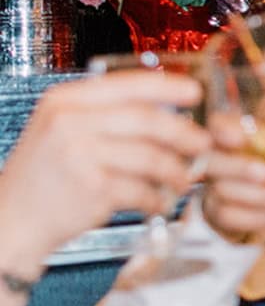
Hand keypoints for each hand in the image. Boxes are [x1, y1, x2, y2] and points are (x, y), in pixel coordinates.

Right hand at [0, 71, 212, 267]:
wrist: (11, 220)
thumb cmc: (45, 175)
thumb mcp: (62, 130)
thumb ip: (104, 113)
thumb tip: (167, 105)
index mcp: (64, 101)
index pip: (126, 84)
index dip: (167, 87)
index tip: (196, 92)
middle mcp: (69, 123)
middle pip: (147, 120)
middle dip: (184, 133)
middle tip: (204, 143)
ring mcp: (79, 155)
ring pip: (150, 157)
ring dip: (176, 171)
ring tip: (184, 180)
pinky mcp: (91, 189)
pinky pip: (142, 189)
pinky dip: (157, 198)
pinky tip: (159, 203)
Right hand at [199, 116, 264, 243]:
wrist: (264, 195)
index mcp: (228, 134)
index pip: (217, 126)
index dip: (224, 130)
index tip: (240, 138)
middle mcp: (212, 158)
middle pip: (211, 161)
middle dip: (238, 168)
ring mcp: (210, 187)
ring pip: (222, 193)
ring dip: (259, 198)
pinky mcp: (217, 213)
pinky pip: (229, 218)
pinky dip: (256, 218)